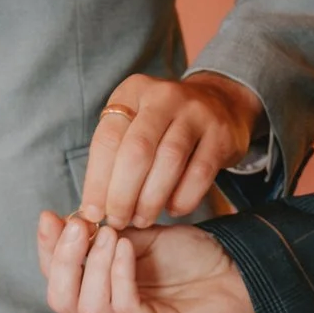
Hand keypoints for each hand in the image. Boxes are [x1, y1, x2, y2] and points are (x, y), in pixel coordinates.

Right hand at [37, 211, 258, 312]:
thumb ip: (106, 233)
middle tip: (78, 226)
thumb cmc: (191, 258)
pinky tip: (126, 248)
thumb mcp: (140, 236)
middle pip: (61, 299)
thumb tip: (67, 219)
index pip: (55, 278)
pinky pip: (123, 308)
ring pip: (87, 307)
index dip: (47, 248)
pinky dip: (119, 274)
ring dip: (93, 265)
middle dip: (62, 260)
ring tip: (110, 234)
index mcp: (99, 293)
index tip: (50, 216)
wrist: (238, 273)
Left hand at [79, 73, 263, 228]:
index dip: (96, 180)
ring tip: (142, 219)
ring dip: (151, 198)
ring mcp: (196, 113)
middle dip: (123, 193)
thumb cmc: (164, 125)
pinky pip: (200, 172)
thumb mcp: (135, 123)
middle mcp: (164, 96)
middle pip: (137, 150)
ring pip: (168, 160)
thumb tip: (92, 208)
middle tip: (118, 220)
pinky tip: (173, 208)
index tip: (92, 213)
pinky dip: (183, 197)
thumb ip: (114, 157)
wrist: (221, 104)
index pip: (107, 139)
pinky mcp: (221, 134)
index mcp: (133, 92)